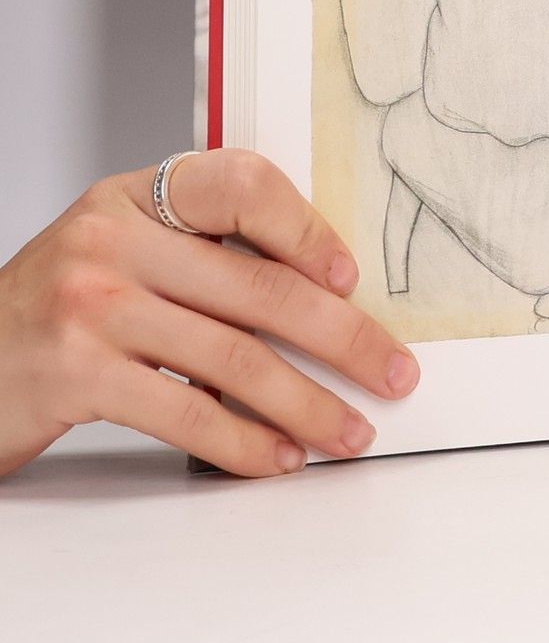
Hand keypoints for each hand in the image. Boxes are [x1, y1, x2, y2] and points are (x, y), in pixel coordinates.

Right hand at [0, 150, 419, 478]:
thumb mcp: (124, 252)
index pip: (240, 185)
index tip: (350, 277)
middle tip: (393, 372)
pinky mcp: (75, 375)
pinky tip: (280, 457)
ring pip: (236, 358)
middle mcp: (111, 240)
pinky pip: (188, 412)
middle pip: (261, 288)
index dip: (306, 229)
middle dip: (344, 338)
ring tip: (350, 431)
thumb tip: (328, 296)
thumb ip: (205, 255)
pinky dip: (247, 442)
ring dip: (308, 404)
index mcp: (136, 197)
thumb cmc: (60, 311)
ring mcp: (90, 306)